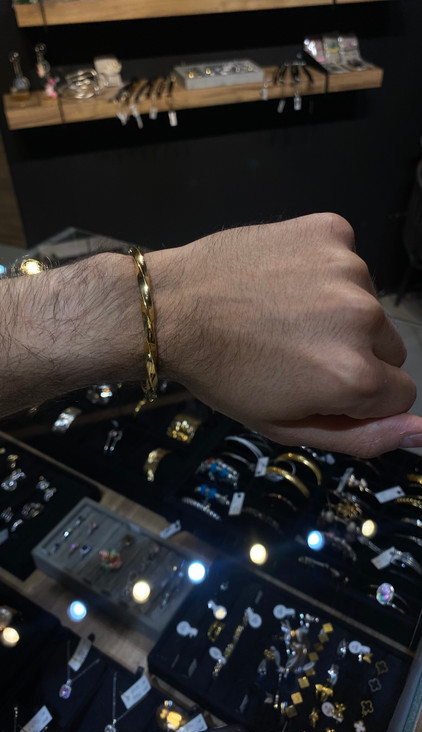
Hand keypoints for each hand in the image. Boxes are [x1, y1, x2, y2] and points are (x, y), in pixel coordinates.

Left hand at [149, 212, 421, 457]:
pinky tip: (282, 280)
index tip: (319, 386)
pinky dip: (323, 271)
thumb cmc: (223, 375)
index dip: (359, 398)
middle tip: (296, 351)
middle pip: (389, 348)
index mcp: (355, 376)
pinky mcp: (331, 229)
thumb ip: (362, 437)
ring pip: (368, 303)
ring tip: (282, 314)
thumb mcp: (286, 426)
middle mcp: (364, 317)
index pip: (400, 394)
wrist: (172, 307)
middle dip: (354, 356)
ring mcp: (349, 266)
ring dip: (338, 312)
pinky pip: (347, 260)